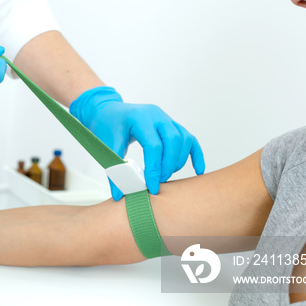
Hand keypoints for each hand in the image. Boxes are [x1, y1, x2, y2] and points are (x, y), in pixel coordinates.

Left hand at [70, 86, 204, 196]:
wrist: (109, 111)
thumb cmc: (108, 126)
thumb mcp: (107, 144)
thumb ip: (114, 167)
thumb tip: (118, 194)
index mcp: (140, 118)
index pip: (153, 145)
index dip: (154, 168)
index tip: (151, 186)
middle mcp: (157, 116)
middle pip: (173, 140)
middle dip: (168, 165)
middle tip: (160, 181)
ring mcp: (167, 119)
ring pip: (184, 139)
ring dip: (179, 161)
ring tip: (166, 175)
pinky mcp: (173, 125)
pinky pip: (190, 139)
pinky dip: (195, 155)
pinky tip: (198, 171)